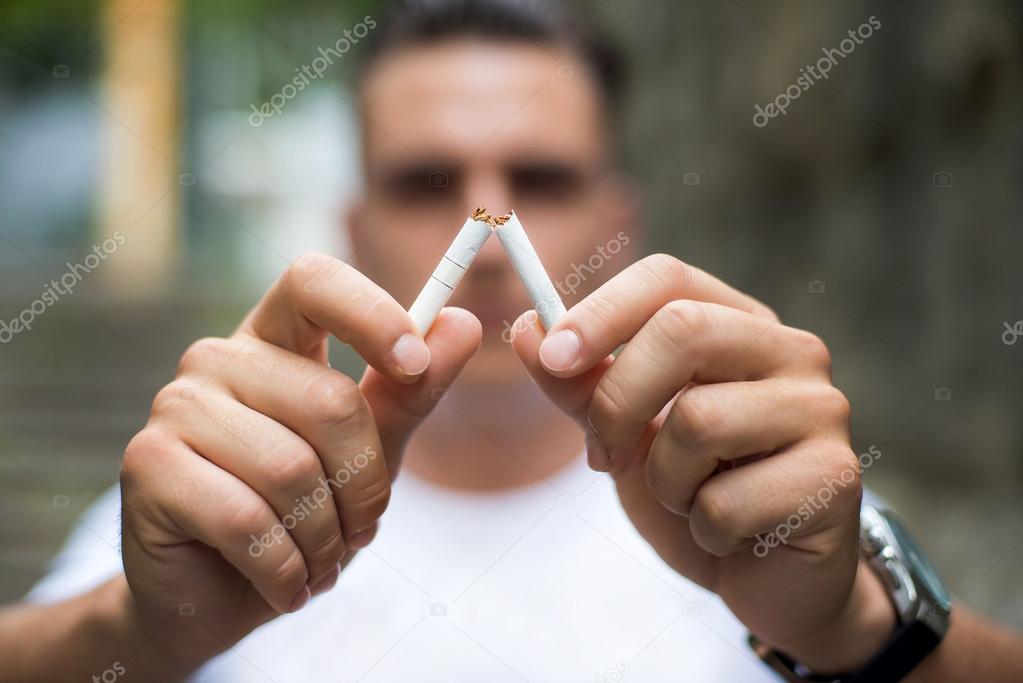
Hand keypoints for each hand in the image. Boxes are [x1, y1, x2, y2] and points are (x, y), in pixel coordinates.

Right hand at [119, 253, 480, 666]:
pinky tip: (285, 582)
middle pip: (328, 400)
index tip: (415, 365)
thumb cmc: (299, 512)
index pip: (314, 281)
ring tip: (319, 559)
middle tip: (360, 528)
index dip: (371, 314)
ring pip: (290, 469)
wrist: (214, 595)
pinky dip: (285, 568)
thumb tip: (462, 323)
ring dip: (325, 536)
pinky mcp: (148, 466)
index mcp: (273, 340)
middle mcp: (218, 359)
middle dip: (364, 486)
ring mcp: (176, 406)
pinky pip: (247, 520)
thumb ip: (409, 392)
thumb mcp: (368, 451)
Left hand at [512, 254, 893, 671]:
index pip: (668, 278)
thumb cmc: (696, 490)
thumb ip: (579, 385)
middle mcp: (790, 351)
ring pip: (699, 420)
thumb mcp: (624, 435)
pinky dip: (704, 528)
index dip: (602, 310)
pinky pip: (727, 500)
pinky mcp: (836, 477)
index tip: (552, 356)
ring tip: (689, 498)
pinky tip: (731, 534)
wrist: (767, 577)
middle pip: (682, 331)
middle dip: (618, 400)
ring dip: (665, 479)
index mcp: (737, 324)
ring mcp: (821, 409)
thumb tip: (527, 330)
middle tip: (604, 454)